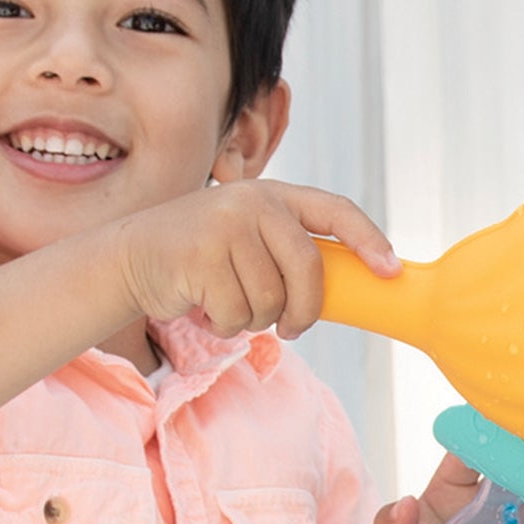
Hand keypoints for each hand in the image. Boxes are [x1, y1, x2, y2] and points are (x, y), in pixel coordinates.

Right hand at [110, 179, 395, 341]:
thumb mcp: (251, 239)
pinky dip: (226, 324)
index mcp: (274, 196)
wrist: (132, 255)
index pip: (335, 210)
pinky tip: (205, 305)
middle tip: (292, 328)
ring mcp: (225, 225)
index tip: (391, 270)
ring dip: (254, 318)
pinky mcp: (200, 256)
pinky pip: (238, 314)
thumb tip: (354, 287)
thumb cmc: (205, 257)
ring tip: (227, 302)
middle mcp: (253, 202)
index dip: (368, 240)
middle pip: (307, 269)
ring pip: (271, 299)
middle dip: (305, 310)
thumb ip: (290, 251)